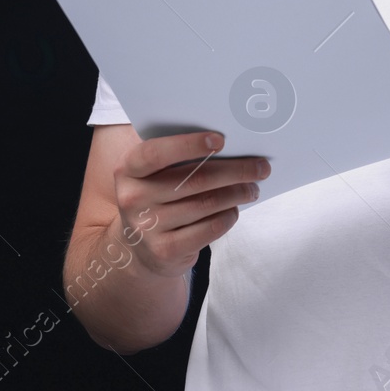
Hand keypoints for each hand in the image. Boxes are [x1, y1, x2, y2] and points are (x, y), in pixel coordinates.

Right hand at [112, 131, 269, 277]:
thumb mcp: (154, 176)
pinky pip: (209, 228)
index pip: (155, 153)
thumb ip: (177, 158)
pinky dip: (229, 216)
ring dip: (238, 193)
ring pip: (207, 203)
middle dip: (235, 171)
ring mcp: (147, 227)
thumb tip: (230, 144)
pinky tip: (234, 210)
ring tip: (252, 188)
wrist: (140, 248)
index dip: (188, 144)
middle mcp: (133, 198)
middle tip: (261, 167)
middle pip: (195, 179)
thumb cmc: (158, 198)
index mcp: (128, 170)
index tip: (221, 140)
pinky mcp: (165, 250)